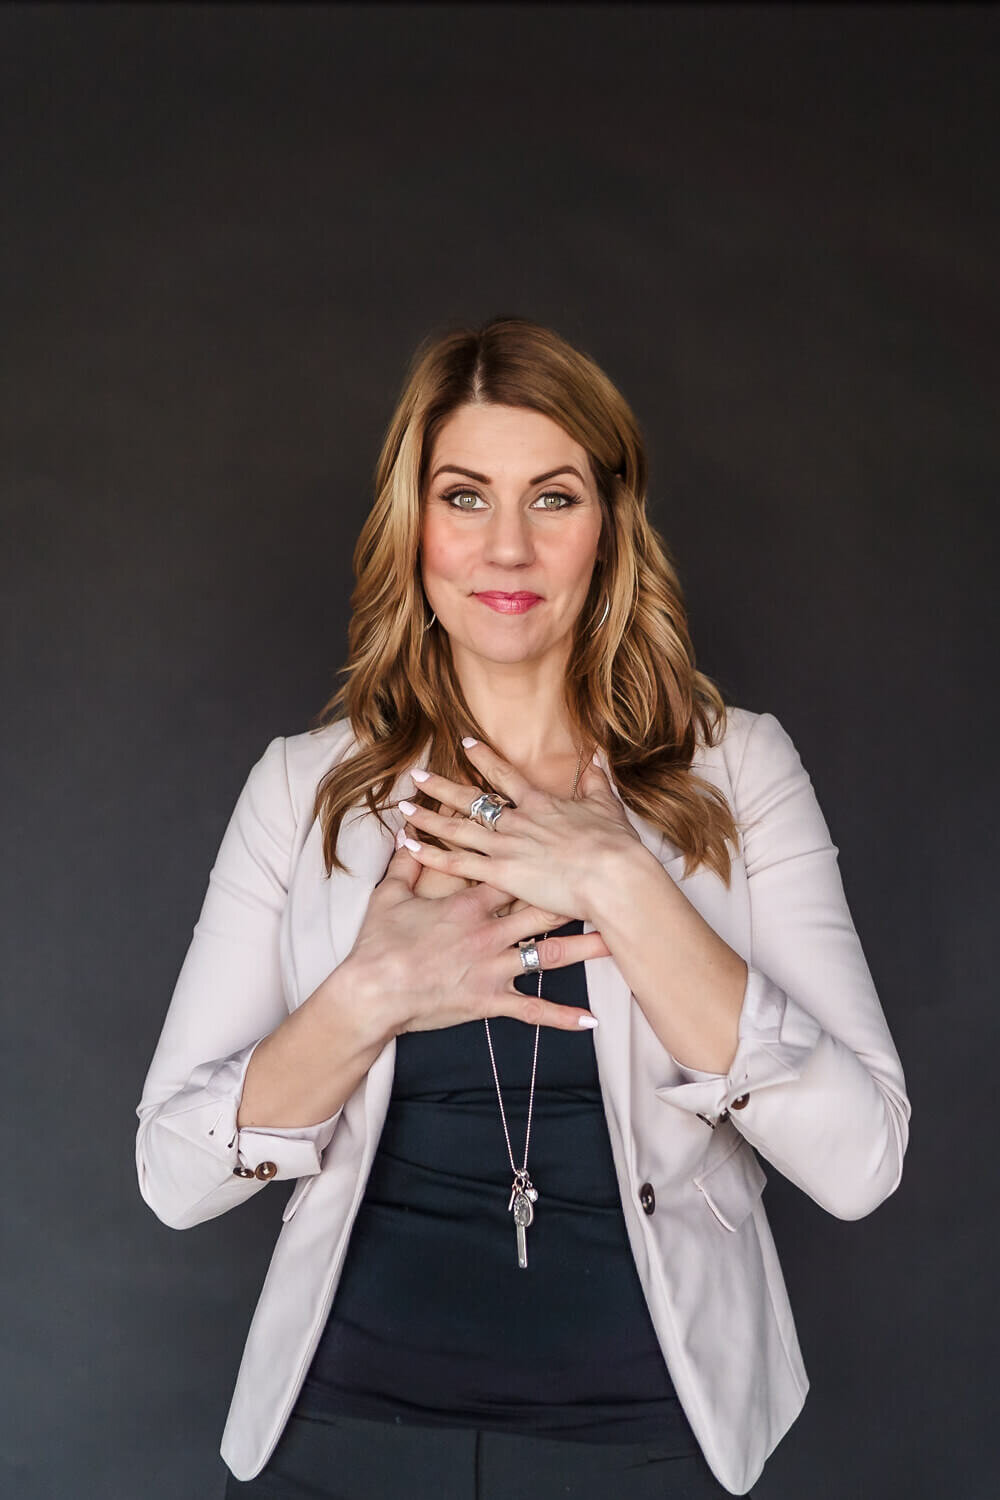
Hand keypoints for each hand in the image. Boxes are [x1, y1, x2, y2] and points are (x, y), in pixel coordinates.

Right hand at [343, 841, 610, 1035]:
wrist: (372, 992)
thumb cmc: (378, 945)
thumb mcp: (389, 896)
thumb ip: (405, 864)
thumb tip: (406, 836)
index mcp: (469, 904)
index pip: (515, 875)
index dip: (544, 862)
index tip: (571, 850)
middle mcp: (489, 932)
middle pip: (544, 909)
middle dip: (579, 897)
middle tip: (612, 886)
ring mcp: (494, 967)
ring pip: (551, 957)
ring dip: (587, 950)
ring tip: (620, 943)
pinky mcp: (491, 1001)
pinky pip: (534, 1011)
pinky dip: (563, 1016)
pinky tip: (591, 1020)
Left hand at [395, 738, 643, 923]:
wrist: (613, 875)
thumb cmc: (615, 845)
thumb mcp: (608, 805)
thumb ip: (597, 780)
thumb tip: (596, 755)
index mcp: (540, 804)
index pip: (504, 775)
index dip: (482, 758)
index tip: (464, 743)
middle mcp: (517, 820)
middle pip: (470, 799)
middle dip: (441, 786)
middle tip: (417, 775)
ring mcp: (506, 846)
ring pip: (456, 828)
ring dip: (426, 817)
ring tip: (402, 807)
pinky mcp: (501, 873)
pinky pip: (456, 862)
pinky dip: (429, 854)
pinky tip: (408, 845)